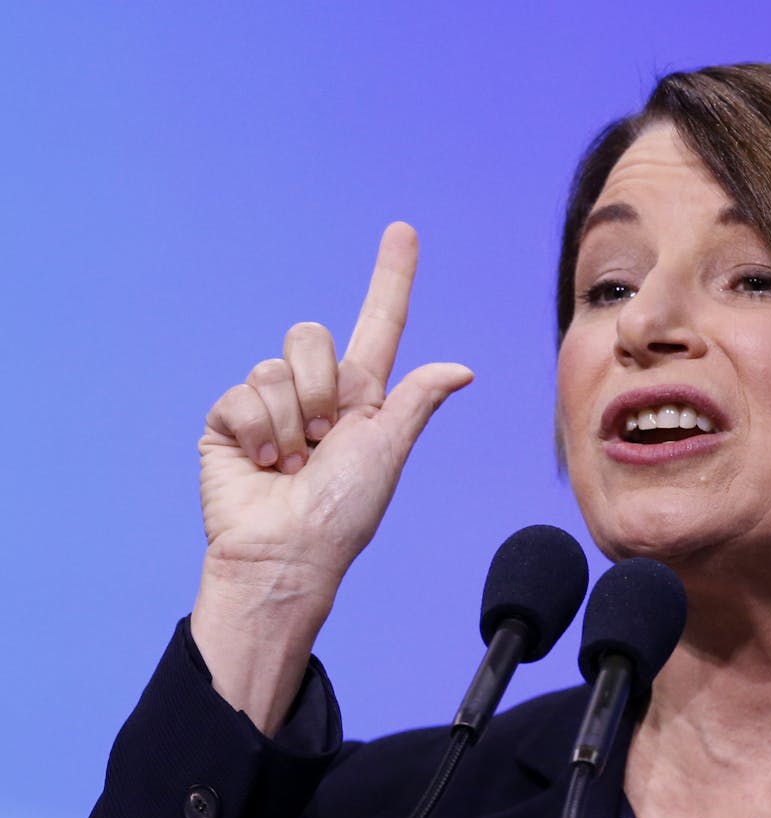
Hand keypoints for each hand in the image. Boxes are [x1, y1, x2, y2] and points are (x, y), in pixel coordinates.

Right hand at [191, 223, 472, 731]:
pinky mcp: (229, 420)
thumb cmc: (344, 514)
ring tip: (292, 464)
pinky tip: (263, 466)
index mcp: (362, 395)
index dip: (391, 277)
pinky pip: (242, 395)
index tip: (403, 230)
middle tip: (323, 442)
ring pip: (275, 366)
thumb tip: (462, 369)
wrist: (288, 555)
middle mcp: (315, 392)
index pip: (380, 323)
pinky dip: (258, 433)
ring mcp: (269, 406)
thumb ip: (415, 402)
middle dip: (321, 389)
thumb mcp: (389, 453)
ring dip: (290, 422)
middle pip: (311, 336)